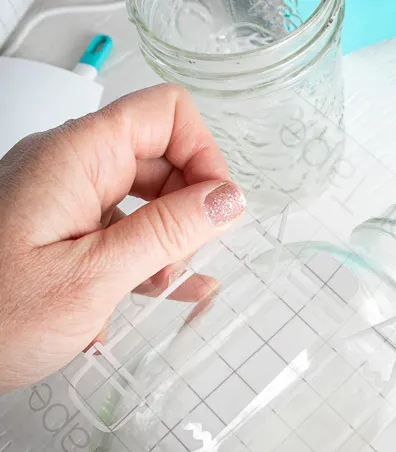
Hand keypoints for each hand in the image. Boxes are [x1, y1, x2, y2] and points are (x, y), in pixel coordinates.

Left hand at [0, 84, 245, 392]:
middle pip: (161, 157)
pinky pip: (123, 230)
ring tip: (171, 284)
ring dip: (171, 240)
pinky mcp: (65, 233)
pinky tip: (170, 289)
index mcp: (77, 158)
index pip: (166, 115)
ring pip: (146, 198)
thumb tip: (226, 199)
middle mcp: (71, 168)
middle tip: (195, 256)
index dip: (204, 156)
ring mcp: (66, 201)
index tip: (218, 211)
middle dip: (190, 207)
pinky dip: (150, 257)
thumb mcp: (94, 276)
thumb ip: (166, 231)